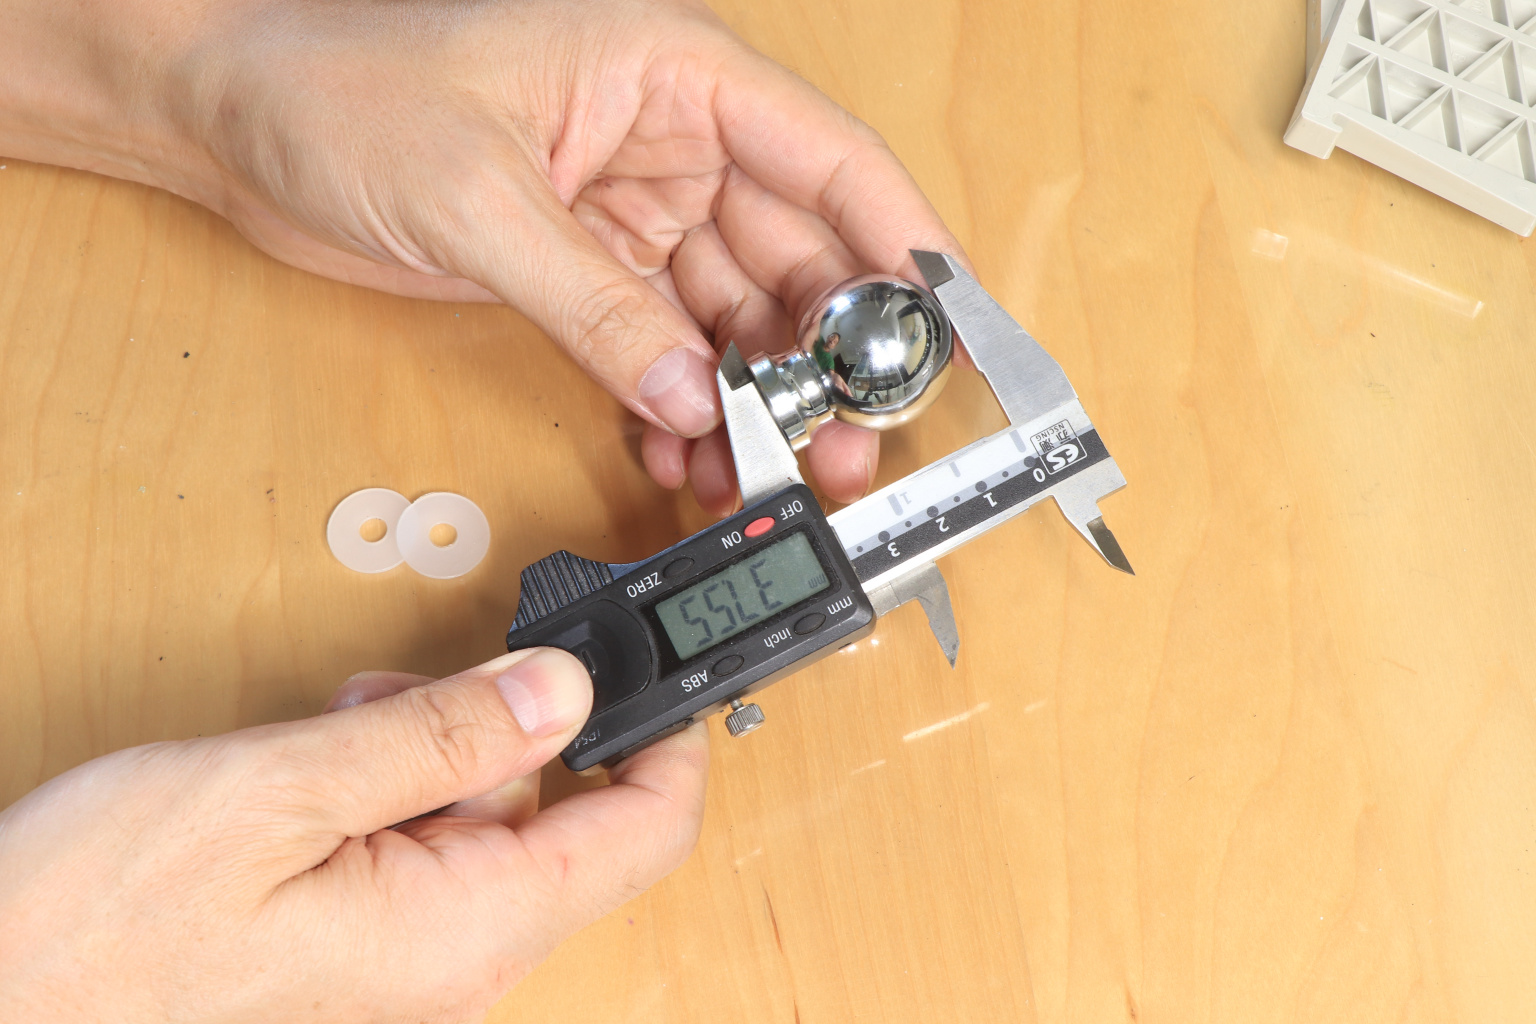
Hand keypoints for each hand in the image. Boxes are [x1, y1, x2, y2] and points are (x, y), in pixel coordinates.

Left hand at [0, 0, 964, 516]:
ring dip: (756, 404)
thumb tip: (693, 393)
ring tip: (762, 480)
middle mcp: (677, 145)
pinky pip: (670, 355)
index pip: (832, 160)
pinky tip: (679, 455)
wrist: (235, 124)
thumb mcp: (479, 195)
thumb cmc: (341, 90)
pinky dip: (682, 410)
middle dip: (825, 364)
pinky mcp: (595, 277)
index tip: (949, 337)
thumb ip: (595, 302)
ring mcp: (639, 217)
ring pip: (737, 324)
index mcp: (678, 76)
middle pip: (799, 262)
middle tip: (841, 455)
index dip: (904, 251)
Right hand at [0, 650, 708, 1022]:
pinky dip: (396, 791)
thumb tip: (565, 689)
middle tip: (421, 690)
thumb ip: (442, 736)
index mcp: (469, 928)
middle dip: (505, 730)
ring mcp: (412, 962)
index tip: (666, 669)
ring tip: (341, 735)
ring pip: (485, 822)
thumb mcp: (281, 793)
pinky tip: (327, 773)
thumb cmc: (99, 926)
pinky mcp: (366, 949)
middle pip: (559, 817)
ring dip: (434, 754)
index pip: (642, 837)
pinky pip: (427, 851)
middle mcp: (459, 960)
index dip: (670, 743)